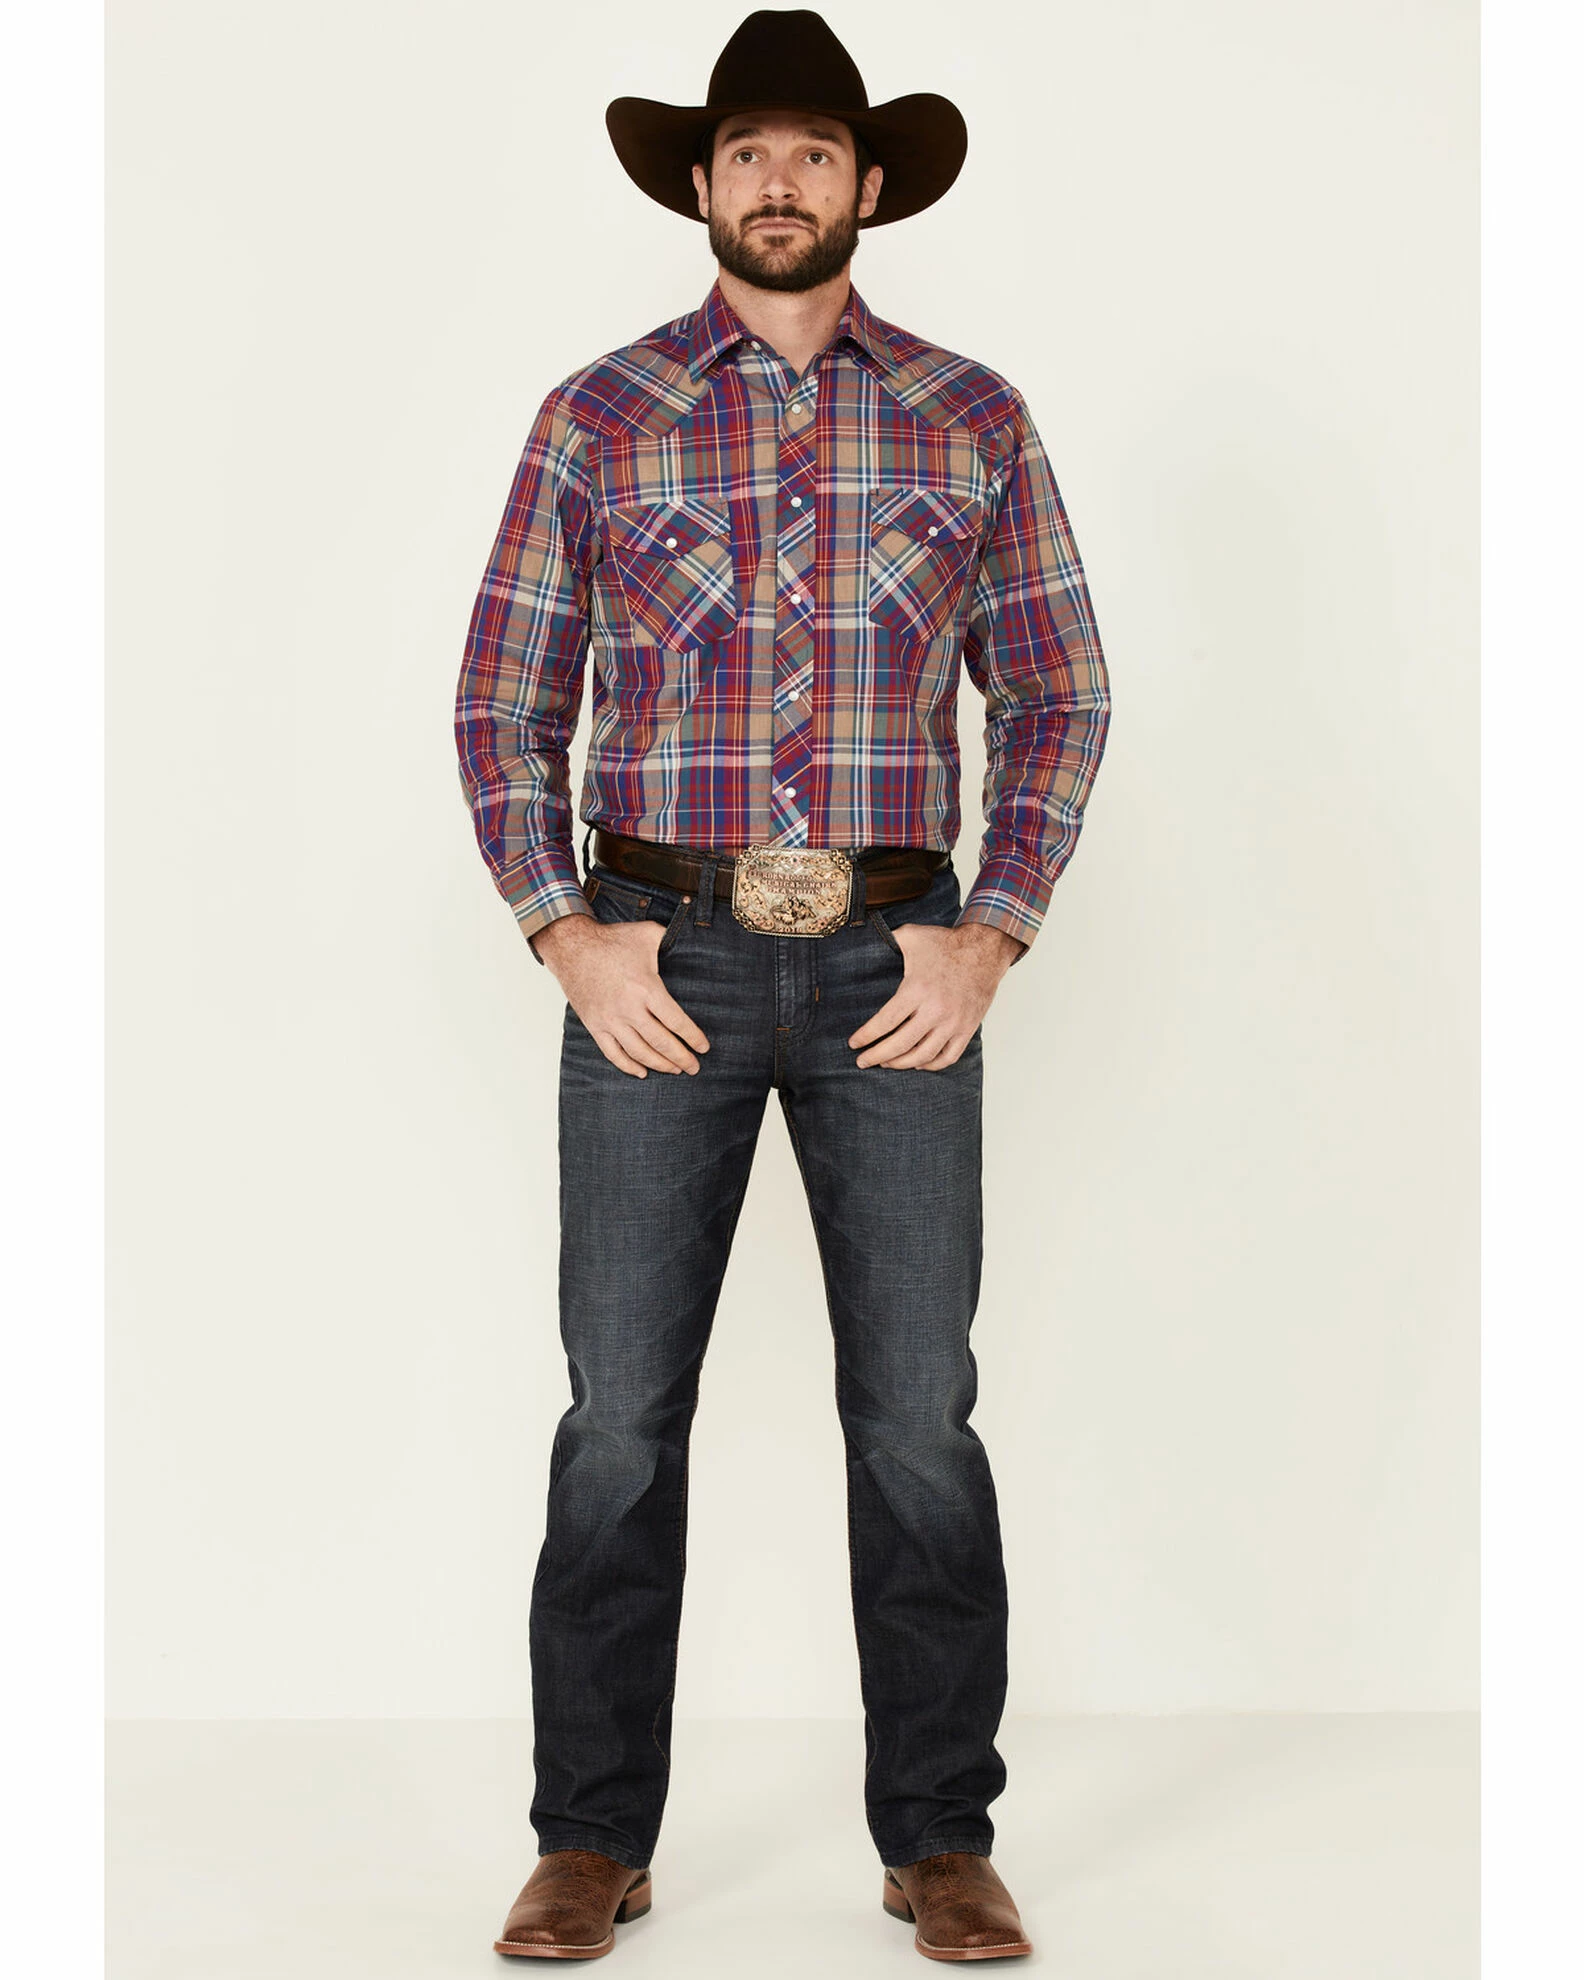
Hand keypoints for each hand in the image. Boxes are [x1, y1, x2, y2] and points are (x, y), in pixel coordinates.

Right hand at [533, 911, 710, 1077]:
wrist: (572, 946)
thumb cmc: (612, 940)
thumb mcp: (648, 934)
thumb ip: (672, 942)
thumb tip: (695, 943)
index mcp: (646, 988)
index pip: (676, 1021)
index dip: (693, 1037)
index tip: (703, 1047)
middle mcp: (629, 1009)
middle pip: (661, 1042)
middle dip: (681, 1058)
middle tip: (694, 1067)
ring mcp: (610, 1019)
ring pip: (639, 1052)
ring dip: (659, 1065)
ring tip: (674, 1070)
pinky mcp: (594, 1025)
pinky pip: (612, 1053)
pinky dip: (628, 1066)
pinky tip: (642, 1072)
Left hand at [848, 921, 1023, 1069]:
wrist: (985, 949)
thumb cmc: (945, 943)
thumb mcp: (911, 936)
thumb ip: (885, 941)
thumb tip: (861, 942)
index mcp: (917, 989)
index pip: (885, 1022)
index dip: (866, 1036)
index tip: (854, 1043)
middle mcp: (935, 1010)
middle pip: (900, 1044)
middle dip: (877, 1056)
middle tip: (862, 1061)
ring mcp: (953, 1022)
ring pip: (923, 1056)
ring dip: (900, 1064)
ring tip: (886, 1064)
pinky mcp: (967, 1029)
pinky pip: (948, 1057)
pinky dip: (931, 1065)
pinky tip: (917, 1063)